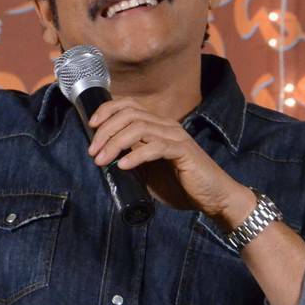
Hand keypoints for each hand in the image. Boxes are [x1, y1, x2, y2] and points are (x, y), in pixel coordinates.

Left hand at [87, 98, 247, 222]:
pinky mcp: (184, 151)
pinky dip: (136, 155)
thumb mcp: (149, 172)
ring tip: (102, 160)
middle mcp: (167, 126)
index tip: (90, 126)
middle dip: (105, 130)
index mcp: (158, 126)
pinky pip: (155, 147)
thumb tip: (104, 161)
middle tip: (92, 151)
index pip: (129, 105)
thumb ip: (131, 161)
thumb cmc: (181, 186)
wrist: (214, 198)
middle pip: (129, 114)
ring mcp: (176, 137)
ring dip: (115, 143)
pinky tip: (123, 166)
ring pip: (139, 128)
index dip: (107, 110)